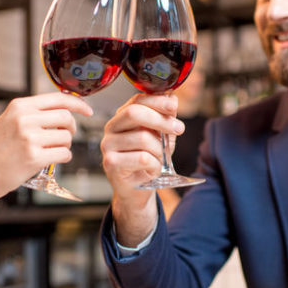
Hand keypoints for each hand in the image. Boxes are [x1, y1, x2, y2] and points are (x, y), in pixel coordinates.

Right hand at [0, 92, 92, 222]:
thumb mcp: (8, 122)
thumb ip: (31, 114)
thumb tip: (62, 109)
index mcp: (19, 106)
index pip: (58, 98)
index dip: (78, 104)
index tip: (87, 111)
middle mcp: (25, 119)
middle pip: (66, 117)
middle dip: (71, 128)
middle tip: (65, 137)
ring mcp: (30, 138)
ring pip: (66, 137)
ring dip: (64, 145)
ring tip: (50, 151)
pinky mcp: (34, 157)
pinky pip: (64, 154)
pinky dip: (62, 158)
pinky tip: (50, 160)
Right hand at [100, 93, 184, 244]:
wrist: (137, 189)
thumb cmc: (147, 160)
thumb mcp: (160, 136)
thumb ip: (165, 117)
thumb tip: (172, 98)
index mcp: (122, 117)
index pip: (137, 100)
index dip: (157, 101)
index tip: (174, 106)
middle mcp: (111, 128)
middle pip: (134, 113)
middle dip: (161, 120)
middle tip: (179, 128)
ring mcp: (108, 146)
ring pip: (142, 138)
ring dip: (160, 150)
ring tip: (160, 158)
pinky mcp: (110, 163)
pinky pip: (141, 158)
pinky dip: (155, 164)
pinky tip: (153, 169)